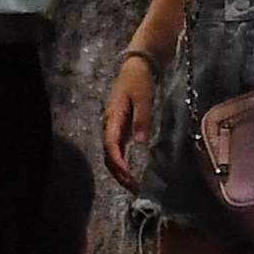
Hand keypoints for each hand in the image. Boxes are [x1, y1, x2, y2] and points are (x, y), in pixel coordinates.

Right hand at [103, 45, 162, 184]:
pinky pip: (117, 149)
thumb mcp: (144, 97)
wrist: (137, 66)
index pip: (111, 144)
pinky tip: (131, 172)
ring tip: (132, 184)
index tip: (127, 175)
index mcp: (113, 117)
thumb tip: (140, 142)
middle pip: (109, 154)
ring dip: (120, 170)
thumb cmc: (140, 80)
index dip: (118, 162)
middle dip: (118, 173)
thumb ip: (142, 118)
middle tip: (133, 188)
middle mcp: (109, 124)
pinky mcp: (120, 127)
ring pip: (112, 154)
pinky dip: (122, 163)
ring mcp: (113, 127)